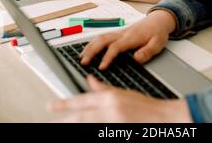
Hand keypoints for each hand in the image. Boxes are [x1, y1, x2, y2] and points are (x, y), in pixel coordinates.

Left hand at [48, 75, 190, 122]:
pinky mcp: (116, 130)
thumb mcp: (122, 93)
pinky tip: (81, 129)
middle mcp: (109, 110)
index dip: (65, 104)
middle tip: (49, 116)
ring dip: (74, 124)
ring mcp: (113, 122)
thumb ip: (103, 89)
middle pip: (80, 115)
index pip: (82, 100)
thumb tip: (88, 80)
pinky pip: (98, 130)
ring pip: (86, 124)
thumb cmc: (145, 106)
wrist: (162, 118)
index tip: (51, 106)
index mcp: (110, 98)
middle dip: (64, 117)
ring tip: (61, 125)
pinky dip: (89, 129)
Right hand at [80, 10, 175, 68]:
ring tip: (81, 57)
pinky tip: (88, 49)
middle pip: (103, 39)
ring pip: (101, 37)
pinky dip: (93, 42)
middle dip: (92, 50)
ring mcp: (119, 32)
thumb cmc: (158, 32)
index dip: (107, 57)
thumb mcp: (158, 44)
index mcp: (131, 37)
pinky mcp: (118, 32)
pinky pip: (103, 36)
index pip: (116, 47)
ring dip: (90, 46)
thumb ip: (147, 52)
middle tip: (83, 62)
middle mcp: (123, 33)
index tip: (101, 67)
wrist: (159, 19)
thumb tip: (136, 59)